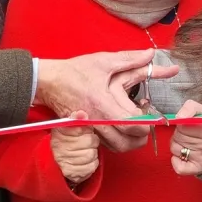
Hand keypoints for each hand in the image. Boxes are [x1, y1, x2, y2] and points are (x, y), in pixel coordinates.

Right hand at [35, 50, 178, 152]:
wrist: (49, 82)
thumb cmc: (75, 71)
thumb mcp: (104, 61)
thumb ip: (130, 59)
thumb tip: (151, 54)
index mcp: (103, 104)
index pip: (131, 124)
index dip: (146, 123)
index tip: (151, 116)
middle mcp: (97, 121)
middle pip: (127, 142)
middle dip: (141, 136)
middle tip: (147, 124)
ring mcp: (90, 129)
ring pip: (117, 147)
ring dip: (130, 141)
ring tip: (137, 129)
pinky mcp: (86, 132)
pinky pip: (106, 145)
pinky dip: (117, 142)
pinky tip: (121, 130)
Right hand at [51, 112, 98, 186]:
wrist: (57, 164)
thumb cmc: (68, 142)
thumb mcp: (70, 127)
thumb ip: (77, 118)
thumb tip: (82, 113)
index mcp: (59, 131)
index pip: (80, 126)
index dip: (87, 129)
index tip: (86, 131)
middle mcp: (59, 146)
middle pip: (90, 140)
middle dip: (92, 141)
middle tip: (88, 143)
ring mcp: (64, 161)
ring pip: (92, 154)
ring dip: (93, 153)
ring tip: (86, 152)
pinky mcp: (71, 174)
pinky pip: (91, 167)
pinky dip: (92, 164)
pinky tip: (85, 161)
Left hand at [170, 100, 201, 176]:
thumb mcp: (201, 111)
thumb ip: (189, 108)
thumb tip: (179, 117)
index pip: (182, 125)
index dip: (181, 124)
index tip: (185, 123)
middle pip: (177, 137)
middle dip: (179, 134)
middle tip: (188, 134)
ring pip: (175, 149)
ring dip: (177, 145)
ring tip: (188, 143)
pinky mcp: (199, 168)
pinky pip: (179, 167)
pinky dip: (176, 161)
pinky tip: (183, 155)